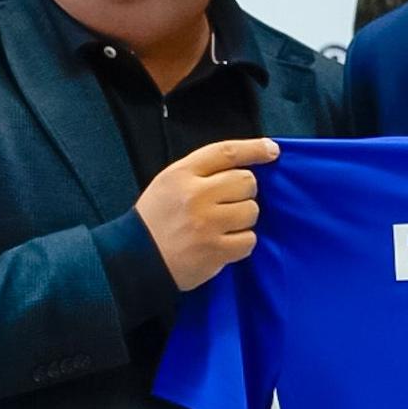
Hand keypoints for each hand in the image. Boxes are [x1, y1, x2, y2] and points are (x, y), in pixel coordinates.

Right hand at [135, 138, 278, 290]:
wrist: (136, 259)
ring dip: (243, 218)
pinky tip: (224, 243)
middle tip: (228, 203)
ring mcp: (207, 225)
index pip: (226, 152)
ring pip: (251, 211)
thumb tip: (247, 165)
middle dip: (243, 191)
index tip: (272, 150)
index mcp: (182, 174)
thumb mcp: (169, 182)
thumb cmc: (157, 218)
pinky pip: (249, 240)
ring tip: (223, 225)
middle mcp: (196, 196)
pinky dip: (241, 242)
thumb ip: (202, 171)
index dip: (254, 149)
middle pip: (246, 181)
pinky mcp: (216, 251)